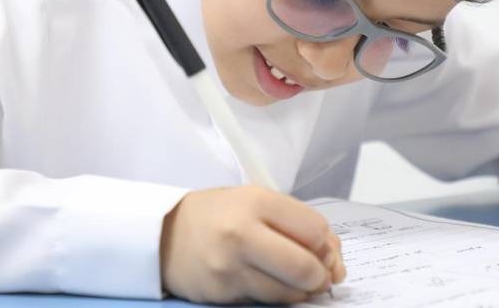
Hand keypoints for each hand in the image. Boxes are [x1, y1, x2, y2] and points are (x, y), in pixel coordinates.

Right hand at [159, 184, 345, 303]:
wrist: (164, 234)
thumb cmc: (217, 214)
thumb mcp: (255, 201)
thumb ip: (295, 222)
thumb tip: (334, 258)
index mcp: (256, 201)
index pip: (314, 229)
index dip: (327, 243)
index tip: (322, 248)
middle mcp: (242, 233)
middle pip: (305, 267)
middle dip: (321, 276)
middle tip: (320, 275)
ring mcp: (230, 268)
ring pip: (288, 293)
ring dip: (301, 291)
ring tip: (295, 279)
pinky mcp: (222, 294)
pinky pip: (265, 303)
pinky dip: (277, 296)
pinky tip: (270, 283)